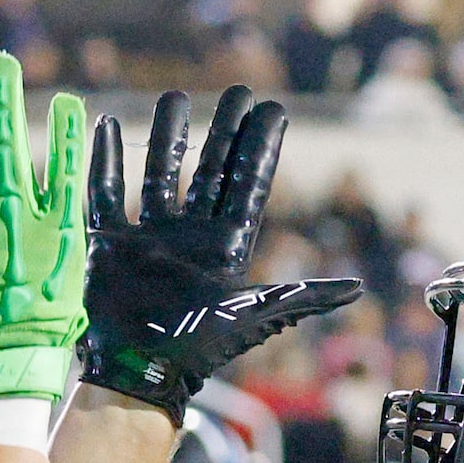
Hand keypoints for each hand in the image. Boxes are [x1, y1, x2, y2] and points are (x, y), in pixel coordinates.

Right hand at [80, 86, 361, 421]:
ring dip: (167, 137)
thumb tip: (359, 289)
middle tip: (237, 91)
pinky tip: (107, 125)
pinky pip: (105, 192)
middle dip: (224, 131)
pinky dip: (105, 160)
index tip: (272, 109)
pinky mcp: (109, 244)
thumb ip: (305, 296)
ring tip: (175, 97)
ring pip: (159, 174)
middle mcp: (189, 237)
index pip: (247, 184)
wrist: (140, 370)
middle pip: (210, 171)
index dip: (261, 147)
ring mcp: (148, 237)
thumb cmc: (199, 346)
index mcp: (225, 247)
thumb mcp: (258, 314)